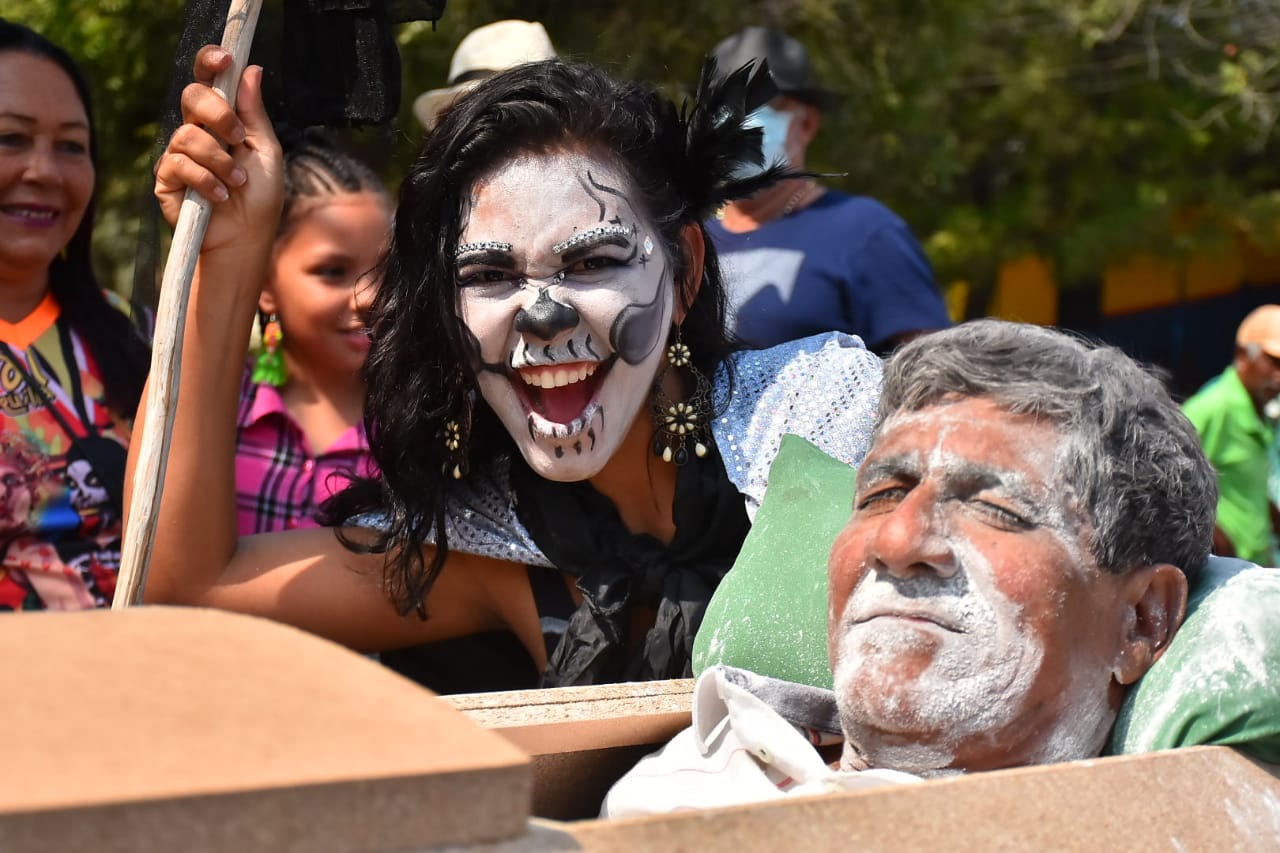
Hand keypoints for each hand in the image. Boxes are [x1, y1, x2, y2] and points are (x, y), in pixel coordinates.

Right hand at [154, 45, 282, 253]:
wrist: (246, 237)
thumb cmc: (260, 196)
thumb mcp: (265, 151)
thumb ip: (254, 113)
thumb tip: (251, 69)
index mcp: (221, 121)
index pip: (208, 81)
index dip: (210, 63)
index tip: (225, 59)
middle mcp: (197, 131)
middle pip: (192, 96)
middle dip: (218, 114)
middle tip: (239, 139)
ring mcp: (179, 154)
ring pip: (188, 134)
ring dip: (219, 160)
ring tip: (237, 182)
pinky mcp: (166, 179)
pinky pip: (178, 164)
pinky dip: (205, 180)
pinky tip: (221, 196)